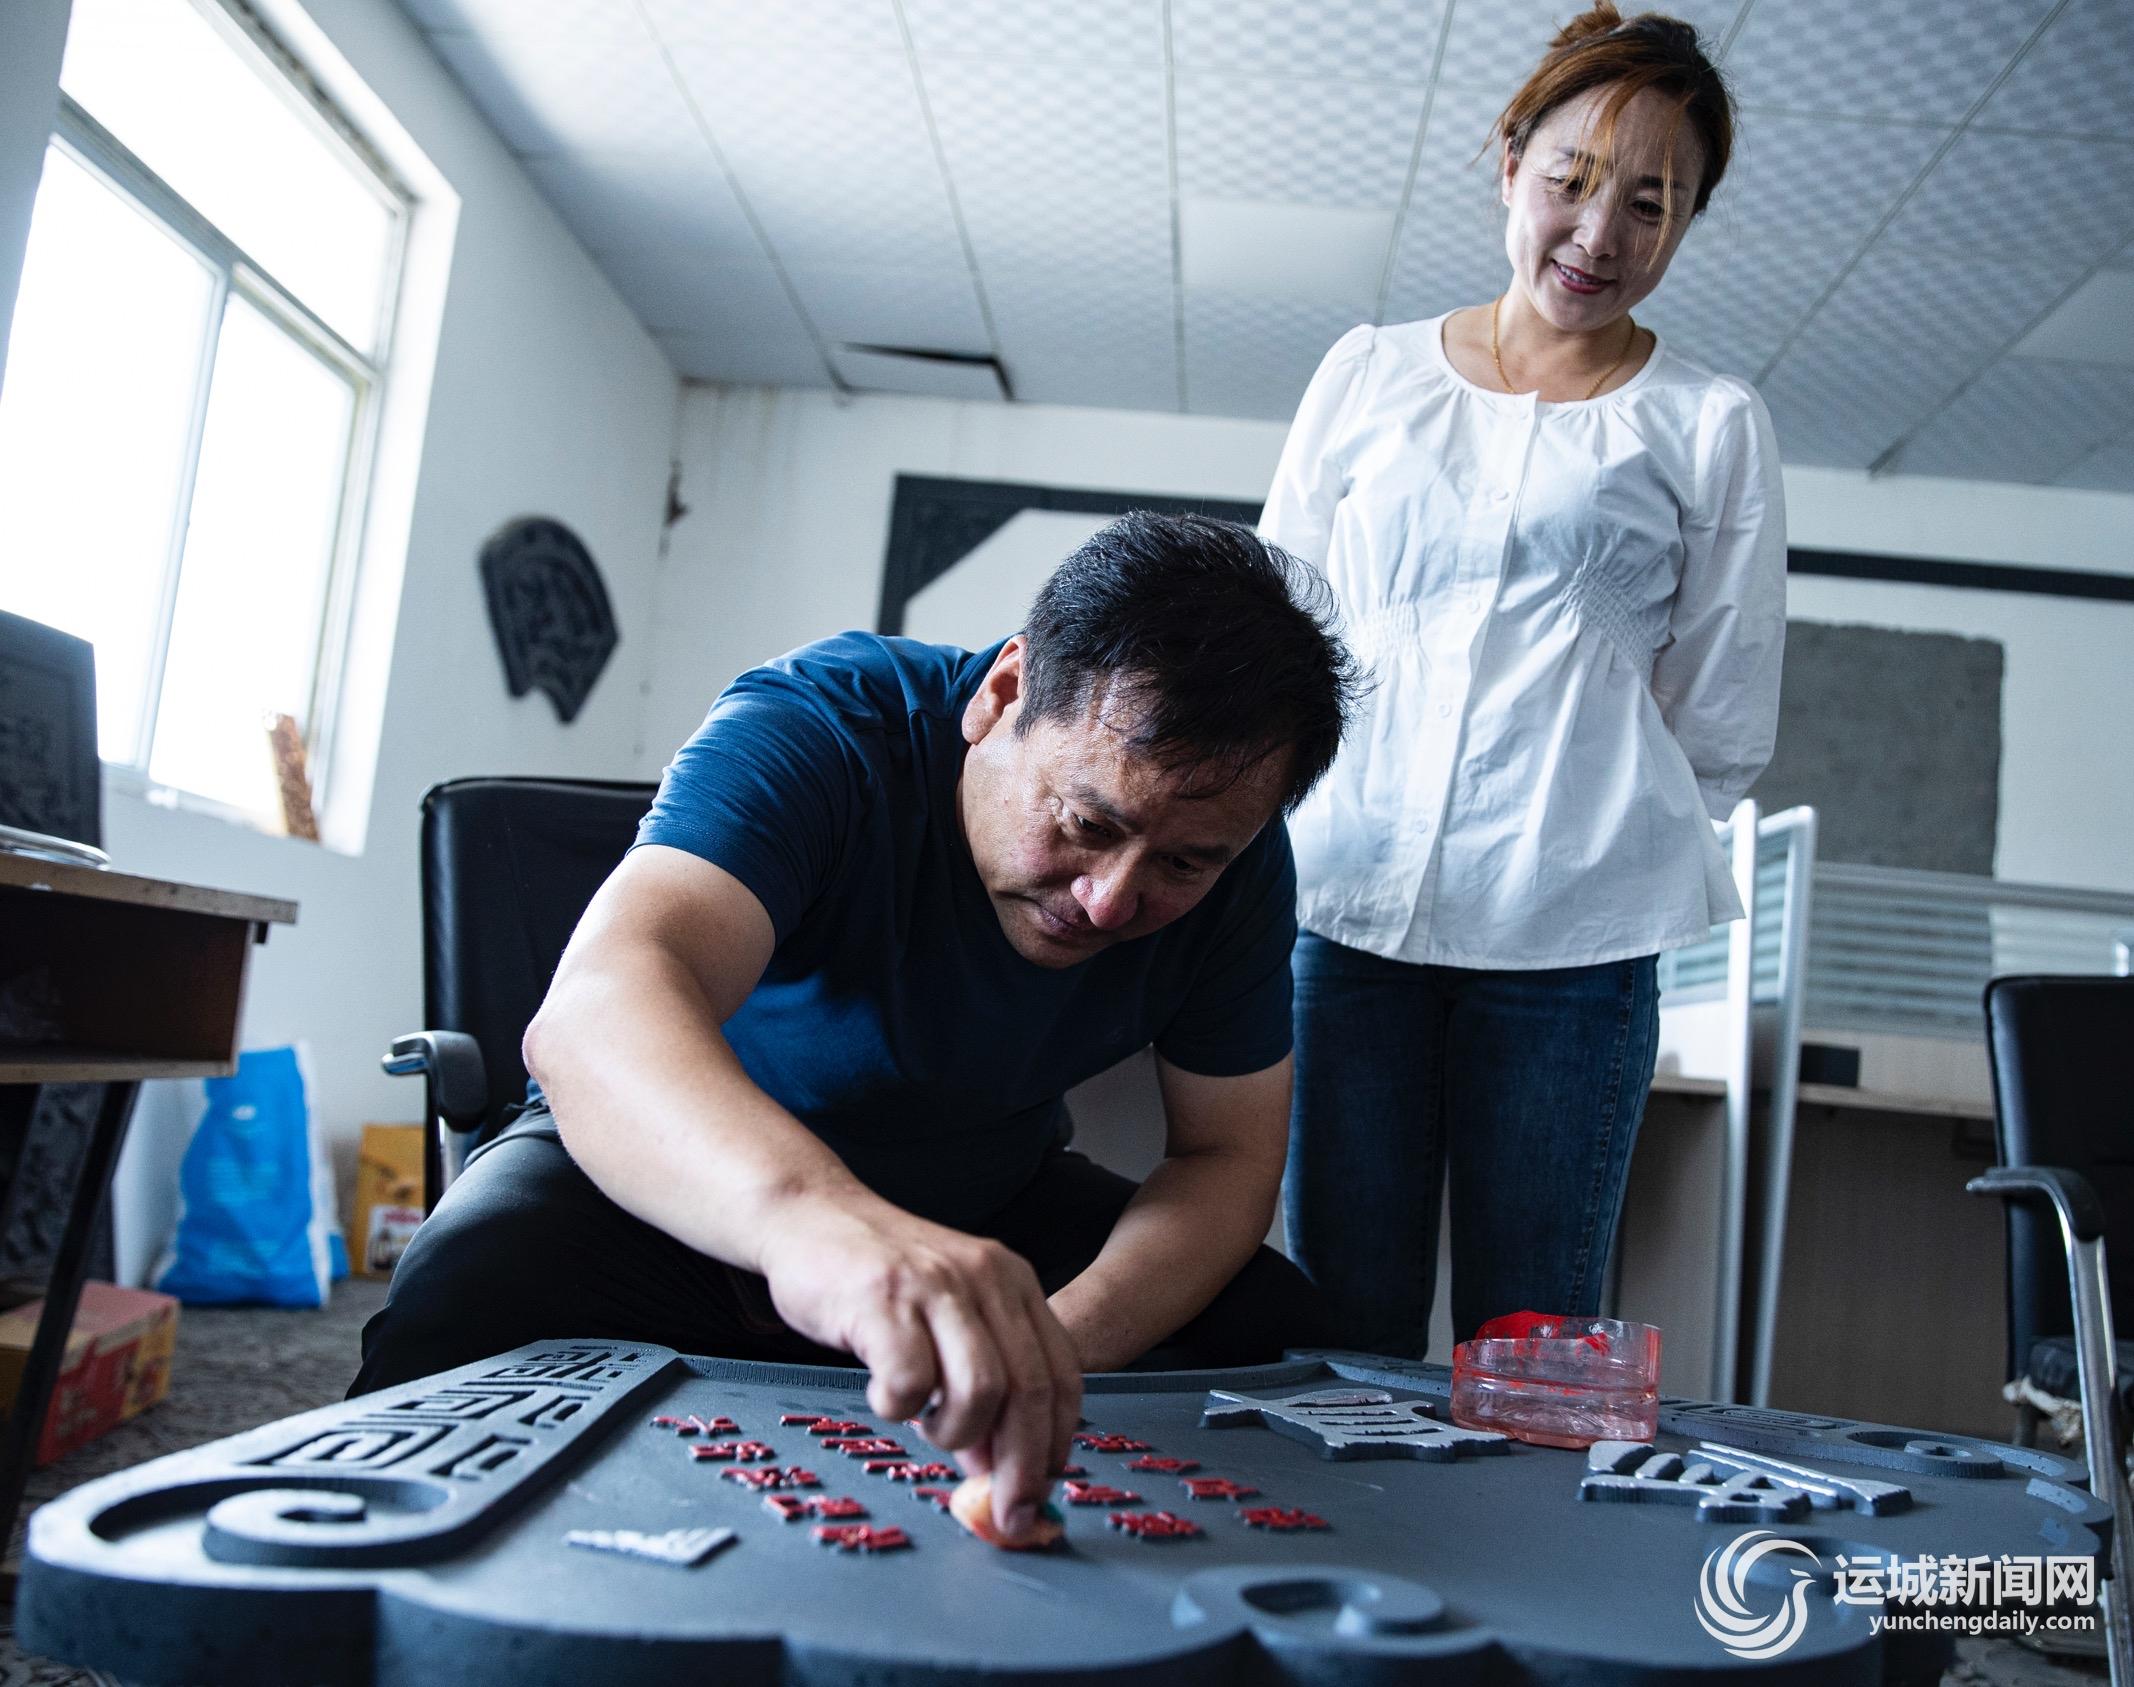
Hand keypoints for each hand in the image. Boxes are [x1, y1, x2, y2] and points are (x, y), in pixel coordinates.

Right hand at [757, 1199, 1081, 1540]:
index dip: (1056, 1444)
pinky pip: (909, 1382)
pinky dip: (899, 1408)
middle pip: (1029, 1390)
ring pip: (981, 1391)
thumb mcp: (951, 1312)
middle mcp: (985, 1278)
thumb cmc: (882, 1279)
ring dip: (955, 1432)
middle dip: (1021, 1467)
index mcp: (1014, 1282)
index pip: (1061, 1375)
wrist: (811, 1215)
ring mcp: (934, 1286)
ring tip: (927, 1422)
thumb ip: (984, 1377)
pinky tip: (884, 1393)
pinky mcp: (882, 1300)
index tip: (1041, 1492)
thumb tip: (998, 1467)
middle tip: (1006, 1512)